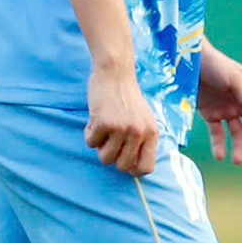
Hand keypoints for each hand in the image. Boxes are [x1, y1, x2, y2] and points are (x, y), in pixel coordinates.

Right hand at [85, 61, 160, 175]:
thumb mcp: (144, 119)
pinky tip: (95, 119)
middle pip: (122, 166)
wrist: (115, 73)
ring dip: (99, 146)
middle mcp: (139, 133)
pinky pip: (91, 142)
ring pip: (105, 157)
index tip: (123, 160)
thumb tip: (135, 169)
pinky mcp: (104, 122)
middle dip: (112, 157)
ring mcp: (122, 128)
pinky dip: (89, 133)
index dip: (132, 169)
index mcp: (152, 133)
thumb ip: (142, 140)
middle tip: (110, 141)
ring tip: (103, 129)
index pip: (146, 167)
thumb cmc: (127, 97)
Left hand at [197, 43, 241, 164]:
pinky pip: (217, 133)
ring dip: (238, 148)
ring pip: (236, 134)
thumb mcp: (234, 79)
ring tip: (236, 161)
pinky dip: (219, 144)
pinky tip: (219, 155)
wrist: (189, 60)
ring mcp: (226, 110)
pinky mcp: (210, 114)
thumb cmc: (215, 64)